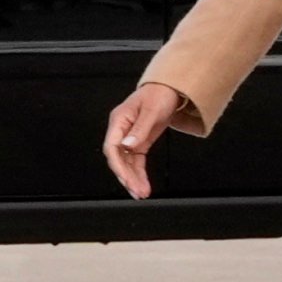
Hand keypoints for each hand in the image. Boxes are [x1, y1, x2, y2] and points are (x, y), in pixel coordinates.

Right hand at [103, 81, 186, 199]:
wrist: (170, 89)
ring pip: (127, 163)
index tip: (125, 178)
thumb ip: (140, 129)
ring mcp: (129, 137)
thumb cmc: (159, 94)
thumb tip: (128, 145)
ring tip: (141, 193)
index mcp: (119, 120)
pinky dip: (139, 174)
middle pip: (118, 158)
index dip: (117, 165)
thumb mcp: (152, 111)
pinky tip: (143, 184)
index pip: (111, 147)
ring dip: (133, 179)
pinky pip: (136, 161)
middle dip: (127, 176)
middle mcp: (121, 130)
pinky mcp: (139, 142)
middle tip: (137, 191)